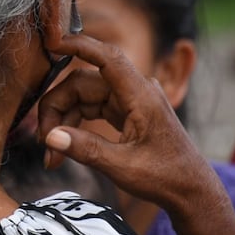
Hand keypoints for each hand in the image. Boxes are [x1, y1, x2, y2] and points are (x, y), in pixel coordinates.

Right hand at [36, 34, 208, 212]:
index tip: (51, 42)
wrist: (190, 191)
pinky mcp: (123, 111)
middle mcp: (134, 91)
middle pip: (80, 84)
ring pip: (80, 97)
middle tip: (44, 143)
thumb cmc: (166, 178)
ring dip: (61, 122)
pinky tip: (63, 149)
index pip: (107, 57)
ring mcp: (128, 100)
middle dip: (56, 110)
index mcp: (141, 96)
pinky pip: (89, 108)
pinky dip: (73, 126)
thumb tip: (50, 137)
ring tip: (52, 156)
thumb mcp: (123, 167)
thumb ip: (86, 149)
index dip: (78, 46)